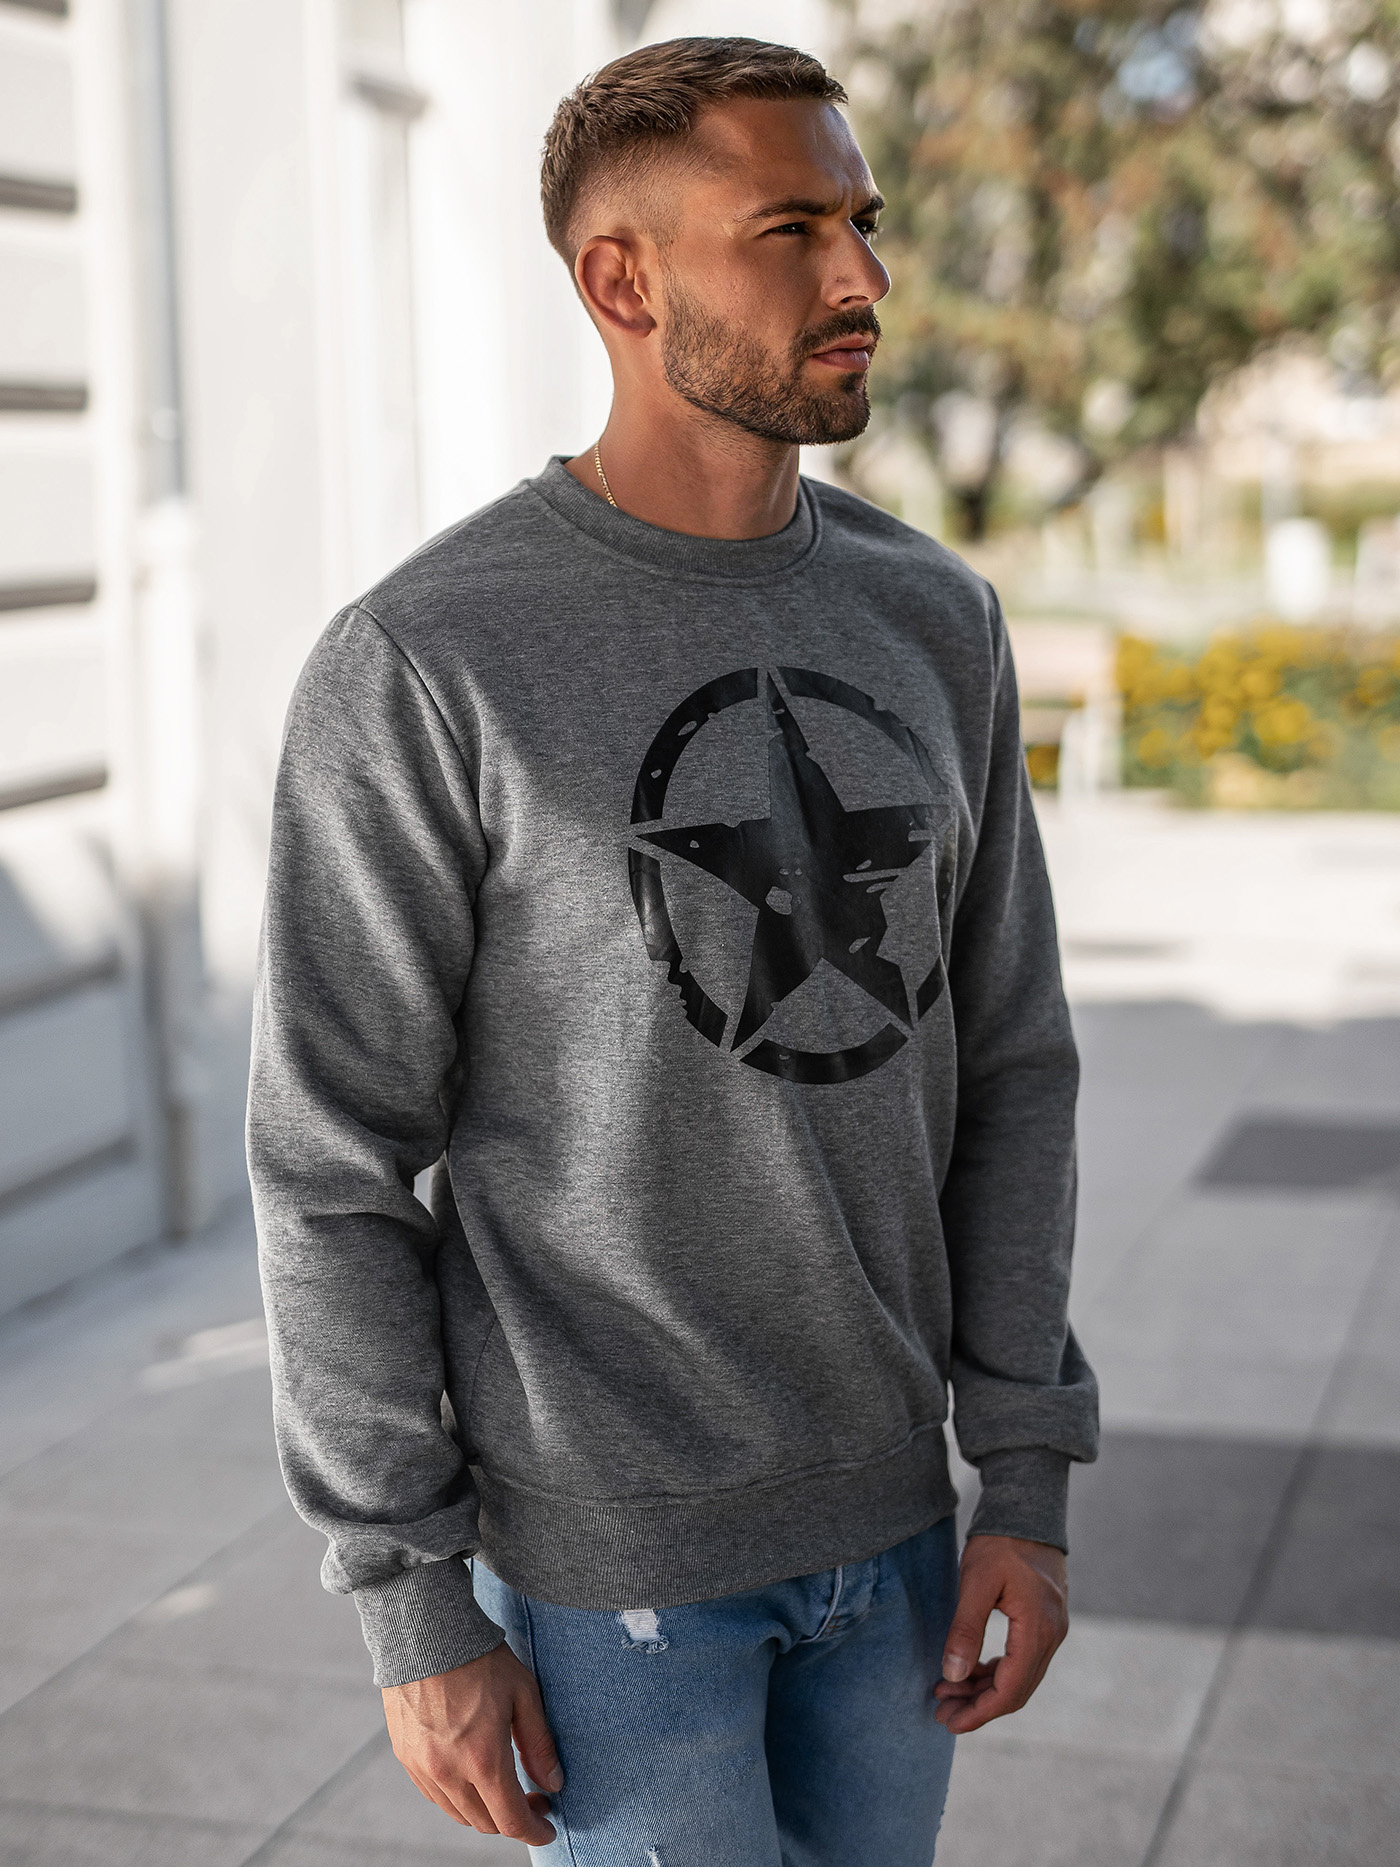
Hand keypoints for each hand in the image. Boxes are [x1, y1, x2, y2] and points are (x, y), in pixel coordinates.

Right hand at [382, 1641, 561, 1842]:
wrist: (424, 1633)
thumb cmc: (478, 1658)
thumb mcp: (522, 1693)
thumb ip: (539, 1744)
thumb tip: (554, 1783)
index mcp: (483, 1759)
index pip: (511, 1820)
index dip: (534, 1831)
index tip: (547, 1826)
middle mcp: (449, 1773)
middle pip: (485, 1823)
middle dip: (513, 1819)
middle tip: (532, 1798)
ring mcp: (423, 1768)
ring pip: (459, 1814)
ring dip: (485, 1811)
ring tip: (503, 1787)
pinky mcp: (406, 1758)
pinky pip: (435, 1796)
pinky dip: (458, 1797)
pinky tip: (472, 1775)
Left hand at [933, 1533, 1067, 1733]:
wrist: (1027, 1510)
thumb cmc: (1000, 1542)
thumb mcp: (976, 1583)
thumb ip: (966, 1630)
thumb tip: (953, 1675)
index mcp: (1038, 1630)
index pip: (1010, 1690)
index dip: (979, 1712)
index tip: (949, 1722)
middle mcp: (1052, 1636)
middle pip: (1016, 1690)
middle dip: (978, 1706)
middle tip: (940, 1713)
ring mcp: (1052, 1629)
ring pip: (1019, 1677)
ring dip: (984, 1690)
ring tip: (947, 1693)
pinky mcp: (1044, 1621)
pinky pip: (1022, 1659)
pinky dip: (996, 1671)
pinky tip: (971, 1672)